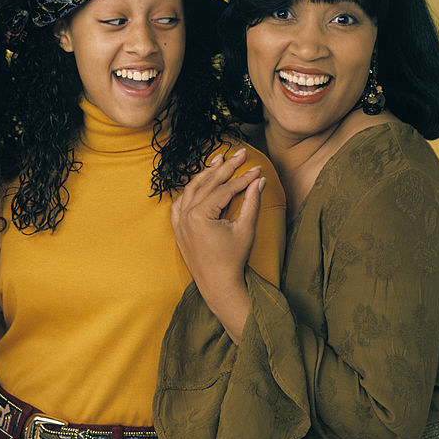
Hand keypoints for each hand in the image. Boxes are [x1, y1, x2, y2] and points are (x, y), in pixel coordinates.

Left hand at [170, 148, 265, 342]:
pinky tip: (199, 183)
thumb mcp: (245, 229)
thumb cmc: (232, 259)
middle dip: (226, 168)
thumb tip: (259, 180)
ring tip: (219, 160)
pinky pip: (181, 203)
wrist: (217, 284)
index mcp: (200, 215)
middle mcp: (186, 215)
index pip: (224, 189)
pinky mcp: (178, 228)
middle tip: (240, 154)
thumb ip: (252, 202)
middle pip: (208, 184)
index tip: (257, 168)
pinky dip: (191, 191)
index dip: (243, 178)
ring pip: (192, 190)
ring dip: (206, 174)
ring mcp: (179, 221)